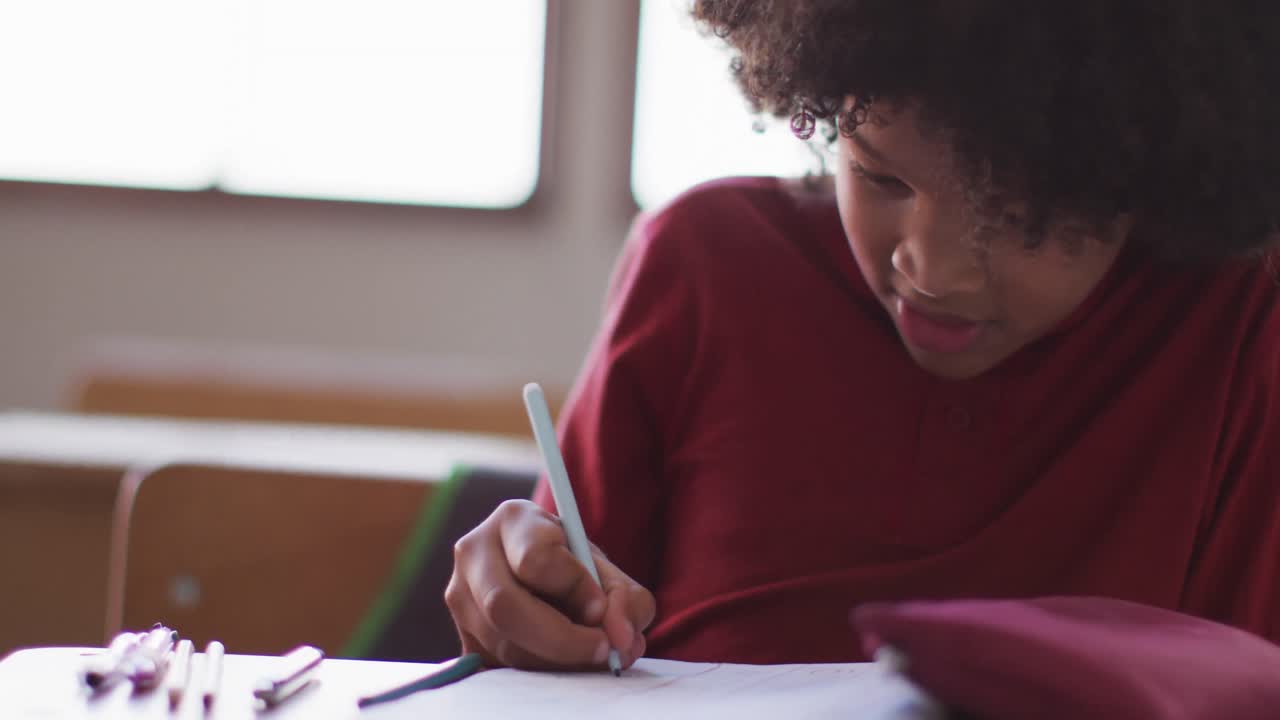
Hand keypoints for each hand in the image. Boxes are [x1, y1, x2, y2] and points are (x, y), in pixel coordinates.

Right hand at [445, 499, 655, 670]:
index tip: (602, 609)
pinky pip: (497, 666)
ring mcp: (460, 595)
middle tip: (602, 650)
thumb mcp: (606, 570)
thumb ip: (625, 599)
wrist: (542, 575)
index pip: (534, 560)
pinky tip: (563, 663)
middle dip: (561, 639)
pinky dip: (537, 673)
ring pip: (501, 642)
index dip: (572, 588)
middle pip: (505, 606)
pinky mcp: (462, 635)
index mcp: (513, 519)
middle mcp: (474, 552)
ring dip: (554, 661)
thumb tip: (621, 638)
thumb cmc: (574, 566)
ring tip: (589, 655)